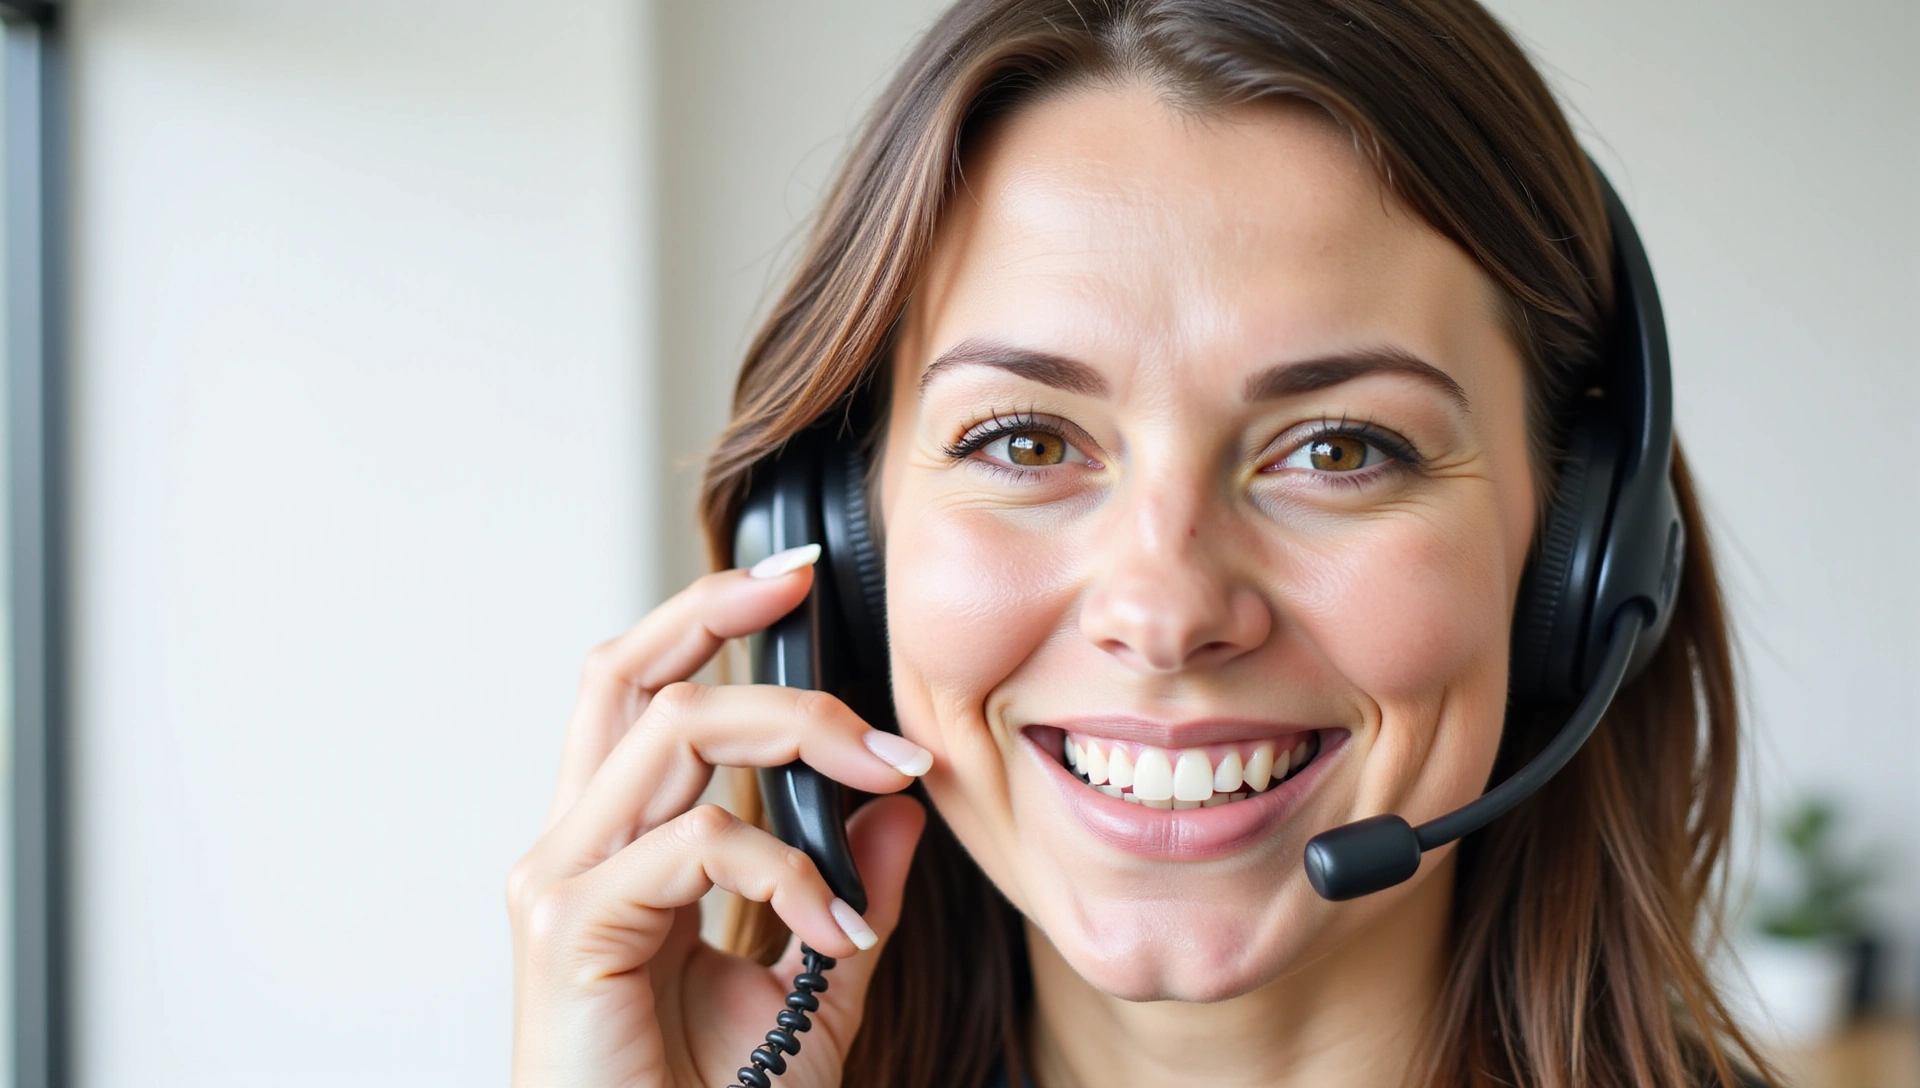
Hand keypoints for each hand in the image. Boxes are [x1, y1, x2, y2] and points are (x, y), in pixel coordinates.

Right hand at [508, 546, 929, 1086]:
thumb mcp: (812, 981)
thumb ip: (849, 886)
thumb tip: (897, 804)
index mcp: (614, 844)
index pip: (640, 690)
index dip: (703, 615)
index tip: (790, 576)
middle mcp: (573, 846)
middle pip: (633, 674)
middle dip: (722, 611)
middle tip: (813, 590)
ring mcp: (561, 882)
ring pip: (673, 730)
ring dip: (797, 731)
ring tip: (887, 773)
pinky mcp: (570, 927)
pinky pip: (696, 844)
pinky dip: (784, 868)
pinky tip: (832, 928)